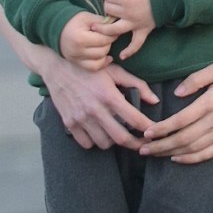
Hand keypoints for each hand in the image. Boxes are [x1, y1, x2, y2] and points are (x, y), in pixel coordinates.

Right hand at [39, 55, 159, 149]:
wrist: (57, 67)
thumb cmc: (90, 69)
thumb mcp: (116, 71)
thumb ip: (137, 85)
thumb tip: (155, 101)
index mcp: (109, 95)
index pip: (134, 119)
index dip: (148, 129)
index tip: (155, 133)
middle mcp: (95, 109)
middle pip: (120, 138)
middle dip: (136, 144)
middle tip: (144, 144)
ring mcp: (80, 118)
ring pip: (104, 143)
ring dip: (114, 141)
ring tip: (117, 133)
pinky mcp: (69, 123)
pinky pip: (86, 144)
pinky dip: (95, 141)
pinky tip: (99, 132)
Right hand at [59, 11, 112, 71]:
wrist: (57, 29)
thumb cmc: (74, 21)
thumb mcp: (88, 17)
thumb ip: (102, 22)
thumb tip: (116, 26)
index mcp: (80, 38)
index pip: (104, 40)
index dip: (112, 35)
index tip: (114, 30)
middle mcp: (77, 51)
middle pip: (103, 51)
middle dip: (109, 43)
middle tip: (109, 36)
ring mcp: (76, 59)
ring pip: (99, 60)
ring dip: (105, 52)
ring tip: (104, 44)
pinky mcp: (76, 63)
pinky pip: (93, 68)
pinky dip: (101, 63)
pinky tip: (107, 57)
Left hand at [96, 0, 155, 57]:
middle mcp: (128, 13)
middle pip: (108, 10)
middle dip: (108, 4)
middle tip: (112, 0)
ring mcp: (135, 23)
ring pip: (114, 29)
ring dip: (104, 30)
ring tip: (95, 29)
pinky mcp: (143, 30)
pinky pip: (136, 44)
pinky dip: (130, 51)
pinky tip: (122, 56)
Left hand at [139, 62, 212, 163]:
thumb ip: (197, 78)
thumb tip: (178, 93)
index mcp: (210, 102)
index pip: (180, 120)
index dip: (162, 129)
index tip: (146, 132)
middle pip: (182, 138)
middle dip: (160, 145)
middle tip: (142, 148)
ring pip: (192, 148)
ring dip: (170, 153)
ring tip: (153, 154)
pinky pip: (206, 154)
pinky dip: (189, 159)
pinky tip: (176, 158)